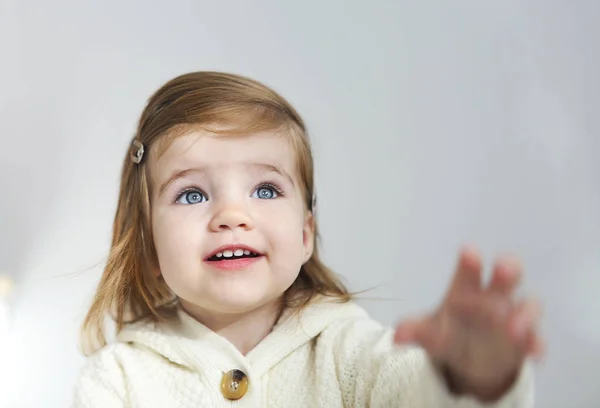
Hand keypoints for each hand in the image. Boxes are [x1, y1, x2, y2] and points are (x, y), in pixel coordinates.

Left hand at [393, 245, 543, 400]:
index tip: (468, 252)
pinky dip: (536, 344)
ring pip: (528, 305)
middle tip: (502, 268)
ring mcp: (513, 317)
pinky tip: (534, 353)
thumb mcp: (430, 333)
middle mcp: (493, 297)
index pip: (469, 271)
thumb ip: (415, 331)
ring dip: (523, 314)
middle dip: (506, 270)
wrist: (470, 359)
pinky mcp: (526, 340)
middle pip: (506, 275)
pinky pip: (537, 338)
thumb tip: (397, 336)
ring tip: (512, 328)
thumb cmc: (449, 332)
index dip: (469, 262)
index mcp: (466, 290)